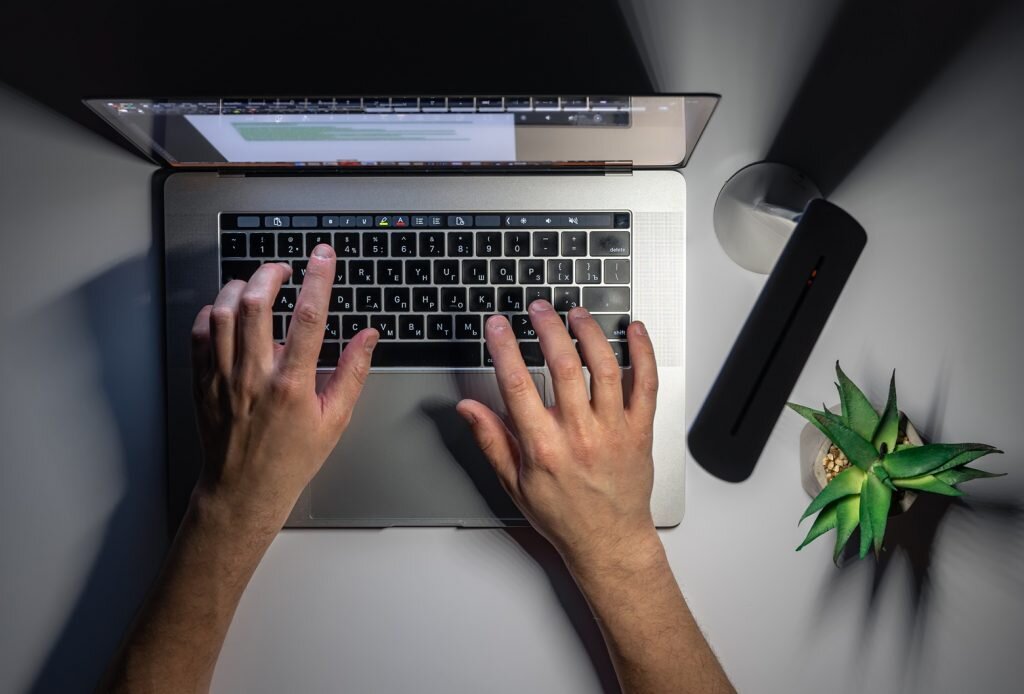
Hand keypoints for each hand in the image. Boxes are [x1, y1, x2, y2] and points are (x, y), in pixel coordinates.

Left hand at [190, 244, 377, 530]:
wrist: (245, 490)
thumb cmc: (292, 458)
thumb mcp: (335, 419)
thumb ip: (352, 372)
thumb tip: (368, 336)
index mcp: (291, 384)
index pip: (308, 316)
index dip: (318, 278)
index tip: (323, 256)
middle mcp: (254, 376)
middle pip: (256, 304)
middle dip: (271, 273)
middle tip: (283, 269)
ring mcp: (222, 378)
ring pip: (222, 312)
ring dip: (239, 288)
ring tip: (255, 285)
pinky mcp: (202, 382)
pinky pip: (200, 334)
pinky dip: (212, 313)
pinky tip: (227, 312)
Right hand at [456, 300, 660, 571]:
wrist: (609, 541)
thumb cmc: (563, 515)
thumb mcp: (514, 482)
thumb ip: (491, 439)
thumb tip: (468, 407)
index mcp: (544, 447)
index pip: (518, 386)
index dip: (505, 349)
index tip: (498, 325)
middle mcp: (580, 435)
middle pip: (564, 366)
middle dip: (548, 329)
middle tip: (538, 308)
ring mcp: (613, 430)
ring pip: (605, 368)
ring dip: (590, 333)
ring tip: (576, 314)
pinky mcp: (640, 430)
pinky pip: (646, 384)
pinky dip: (643, 353)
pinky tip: (633, 331)